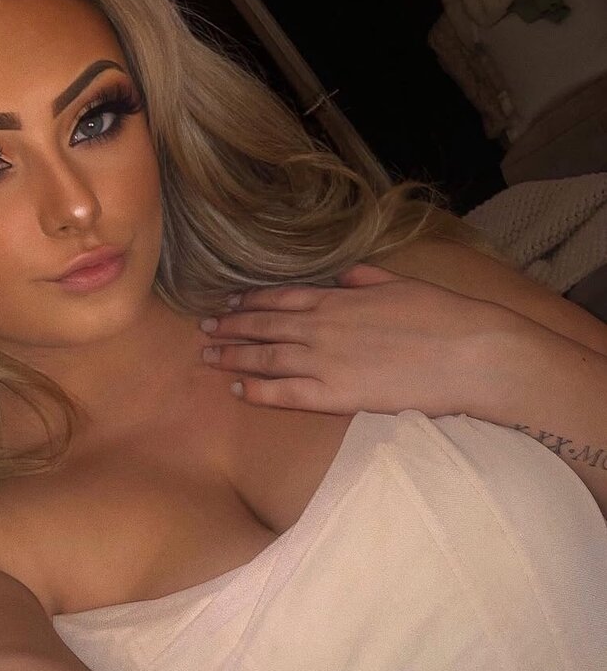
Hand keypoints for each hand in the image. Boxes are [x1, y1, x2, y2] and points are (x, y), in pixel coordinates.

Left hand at [200, 264, 511, 416]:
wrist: (470, 353)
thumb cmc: (444, 316)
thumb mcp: (401, 284)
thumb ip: (366, 279)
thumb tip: (343, 275)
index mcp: (338, 298)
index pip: (280, 297)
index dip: (249, 301)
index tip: (227, 301)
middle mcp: (323, 327)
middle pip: (264, 325)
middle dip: (230, 326)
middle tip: (202, 328)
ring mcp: (325, 362)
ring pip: (266, 357)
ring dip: (232, 355)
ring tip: (206, 356)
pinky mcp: (335, 396)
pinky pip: (285, 395)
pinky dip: (258, 391)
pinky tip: (237, 390)